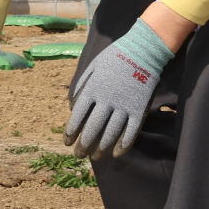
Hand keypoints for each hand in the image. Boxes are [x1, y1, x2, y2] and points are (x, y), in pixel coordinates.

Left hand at [65, 18, 174, 158]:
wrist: (142, 51)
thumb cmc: (114, 58)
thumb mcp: (91, 68)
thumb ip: (80, 87)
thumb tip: (72, 107)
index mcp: (92, 90)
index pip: (77, 117)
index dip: (71, 132)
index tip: (67, 142)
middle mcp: (106, 101)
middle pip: (92, 129)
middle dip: (83, 145)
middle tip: (79, 155)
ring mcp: (123, 106)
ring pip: (110, 134)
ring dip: (101, 148)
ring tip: (95, 157)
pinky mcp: (139, 109)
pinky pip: (131, 132)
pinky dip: (123, 145)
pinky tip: (116, 154)